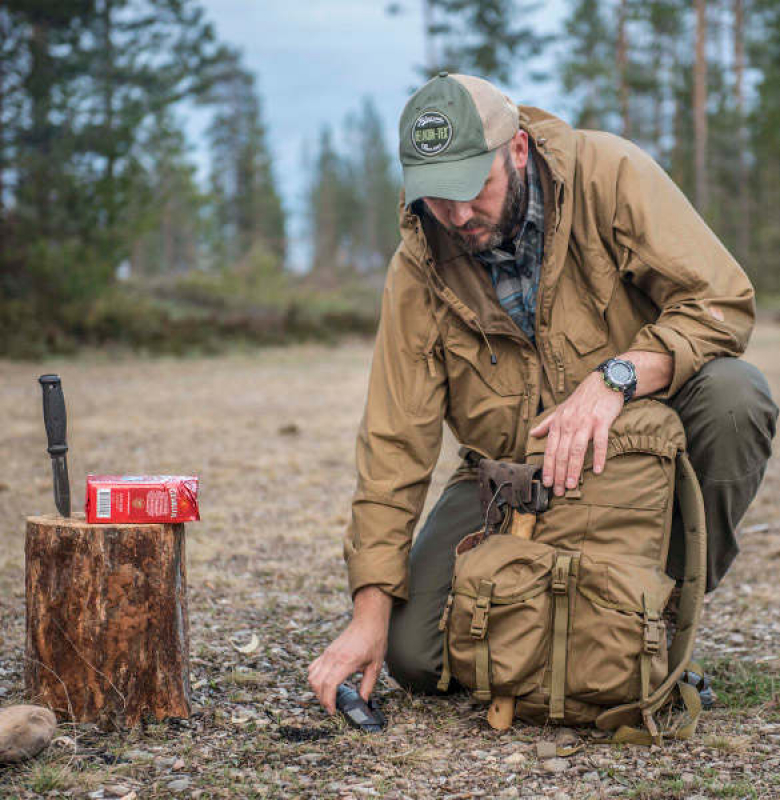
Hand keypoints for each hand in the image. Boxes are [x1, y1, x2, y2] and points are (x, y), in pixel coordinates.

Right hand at [308, 586, 391, 713]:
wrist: (368, 622)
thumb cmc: (374, 642)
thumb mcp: (375, 667)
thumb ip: (368, 686)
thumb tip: (362, 701)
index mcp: (346, 661)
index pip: (329, 684)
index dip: (328, 701)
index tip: (333, 711)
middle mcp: (333, 657)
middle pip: (317, 683)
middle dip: (322, 699)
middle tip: (332, 707)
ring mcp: (328, 653)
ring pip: (312, 675)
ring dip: (316, 689)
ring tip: (328, 697)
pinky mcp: (327, 651)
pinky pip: (313, 667)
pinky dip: (315, 678)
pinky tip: (325, 683)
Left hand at [529, 371, 623, 495]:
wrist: (603, 382)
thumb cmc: (582, 399)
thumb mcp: (561, 409)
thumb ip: (547, 423)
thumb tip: (532, 433)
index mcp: (559, 423)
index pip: (550, 449)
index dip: (548, 467)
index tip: (547, 483)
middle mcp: (569, 424)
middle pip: (562, 453)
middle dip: (559, 474)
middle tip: (559, 491)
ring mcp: (585, 423)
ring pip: (577, 450)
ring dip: (574, 469)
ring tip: (572, 485)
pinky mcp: (601, 421)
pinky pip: (600, 442)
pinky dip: (598, 456)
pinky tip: (597, 470)